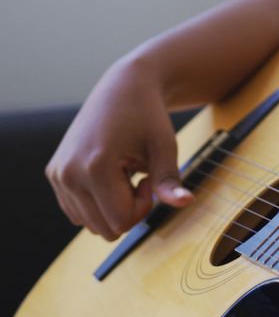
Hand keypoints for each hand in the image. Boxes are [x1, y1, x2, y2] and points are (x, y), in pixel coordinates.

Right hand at [45, 60, 192, 239]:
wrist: (122, 88)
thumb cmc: (148, 116)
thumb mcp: (164, 148)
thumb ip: (170, 181)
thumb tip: (186, 203)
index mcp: (94, 167)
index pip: (121, 220)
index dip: (144, 206)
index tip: (149, 178)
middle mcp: (68, 173)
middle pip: (105, 228)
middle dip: (129, 210)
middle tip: (139, 177)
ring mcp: (58, 174)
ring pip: (90, 224)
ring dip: (113, 207)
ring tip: (124, 174)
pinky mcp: (54, 174)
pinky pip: (77, 212)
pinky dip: (98, 203)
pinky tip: (111, 176)